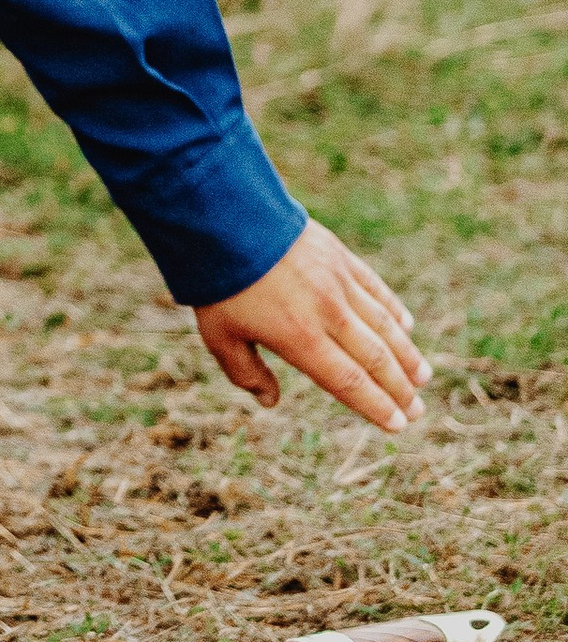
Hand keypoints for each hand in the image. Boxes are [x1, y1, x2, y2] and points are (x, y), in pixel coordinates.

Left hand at [193, 219, 428, 432]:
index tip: (397, 424)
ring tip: (423, 378)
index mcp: (300, 338)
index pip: (349, 382)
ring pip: (384, 326)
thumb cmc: (219, 282)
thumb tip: (270, 401)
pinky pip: (375, 289)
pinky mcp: (340, 257)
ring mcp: (338, 283)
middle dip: (399, 389)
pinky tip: (406, 326)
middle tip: (417, 411)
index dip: (376, 405)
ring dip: (406, 354)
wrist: (226, 217)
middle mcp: (328, 313)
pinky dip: (393, 310)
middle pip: (375, 359)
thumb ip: (245, 372)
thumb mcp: (219, 335)